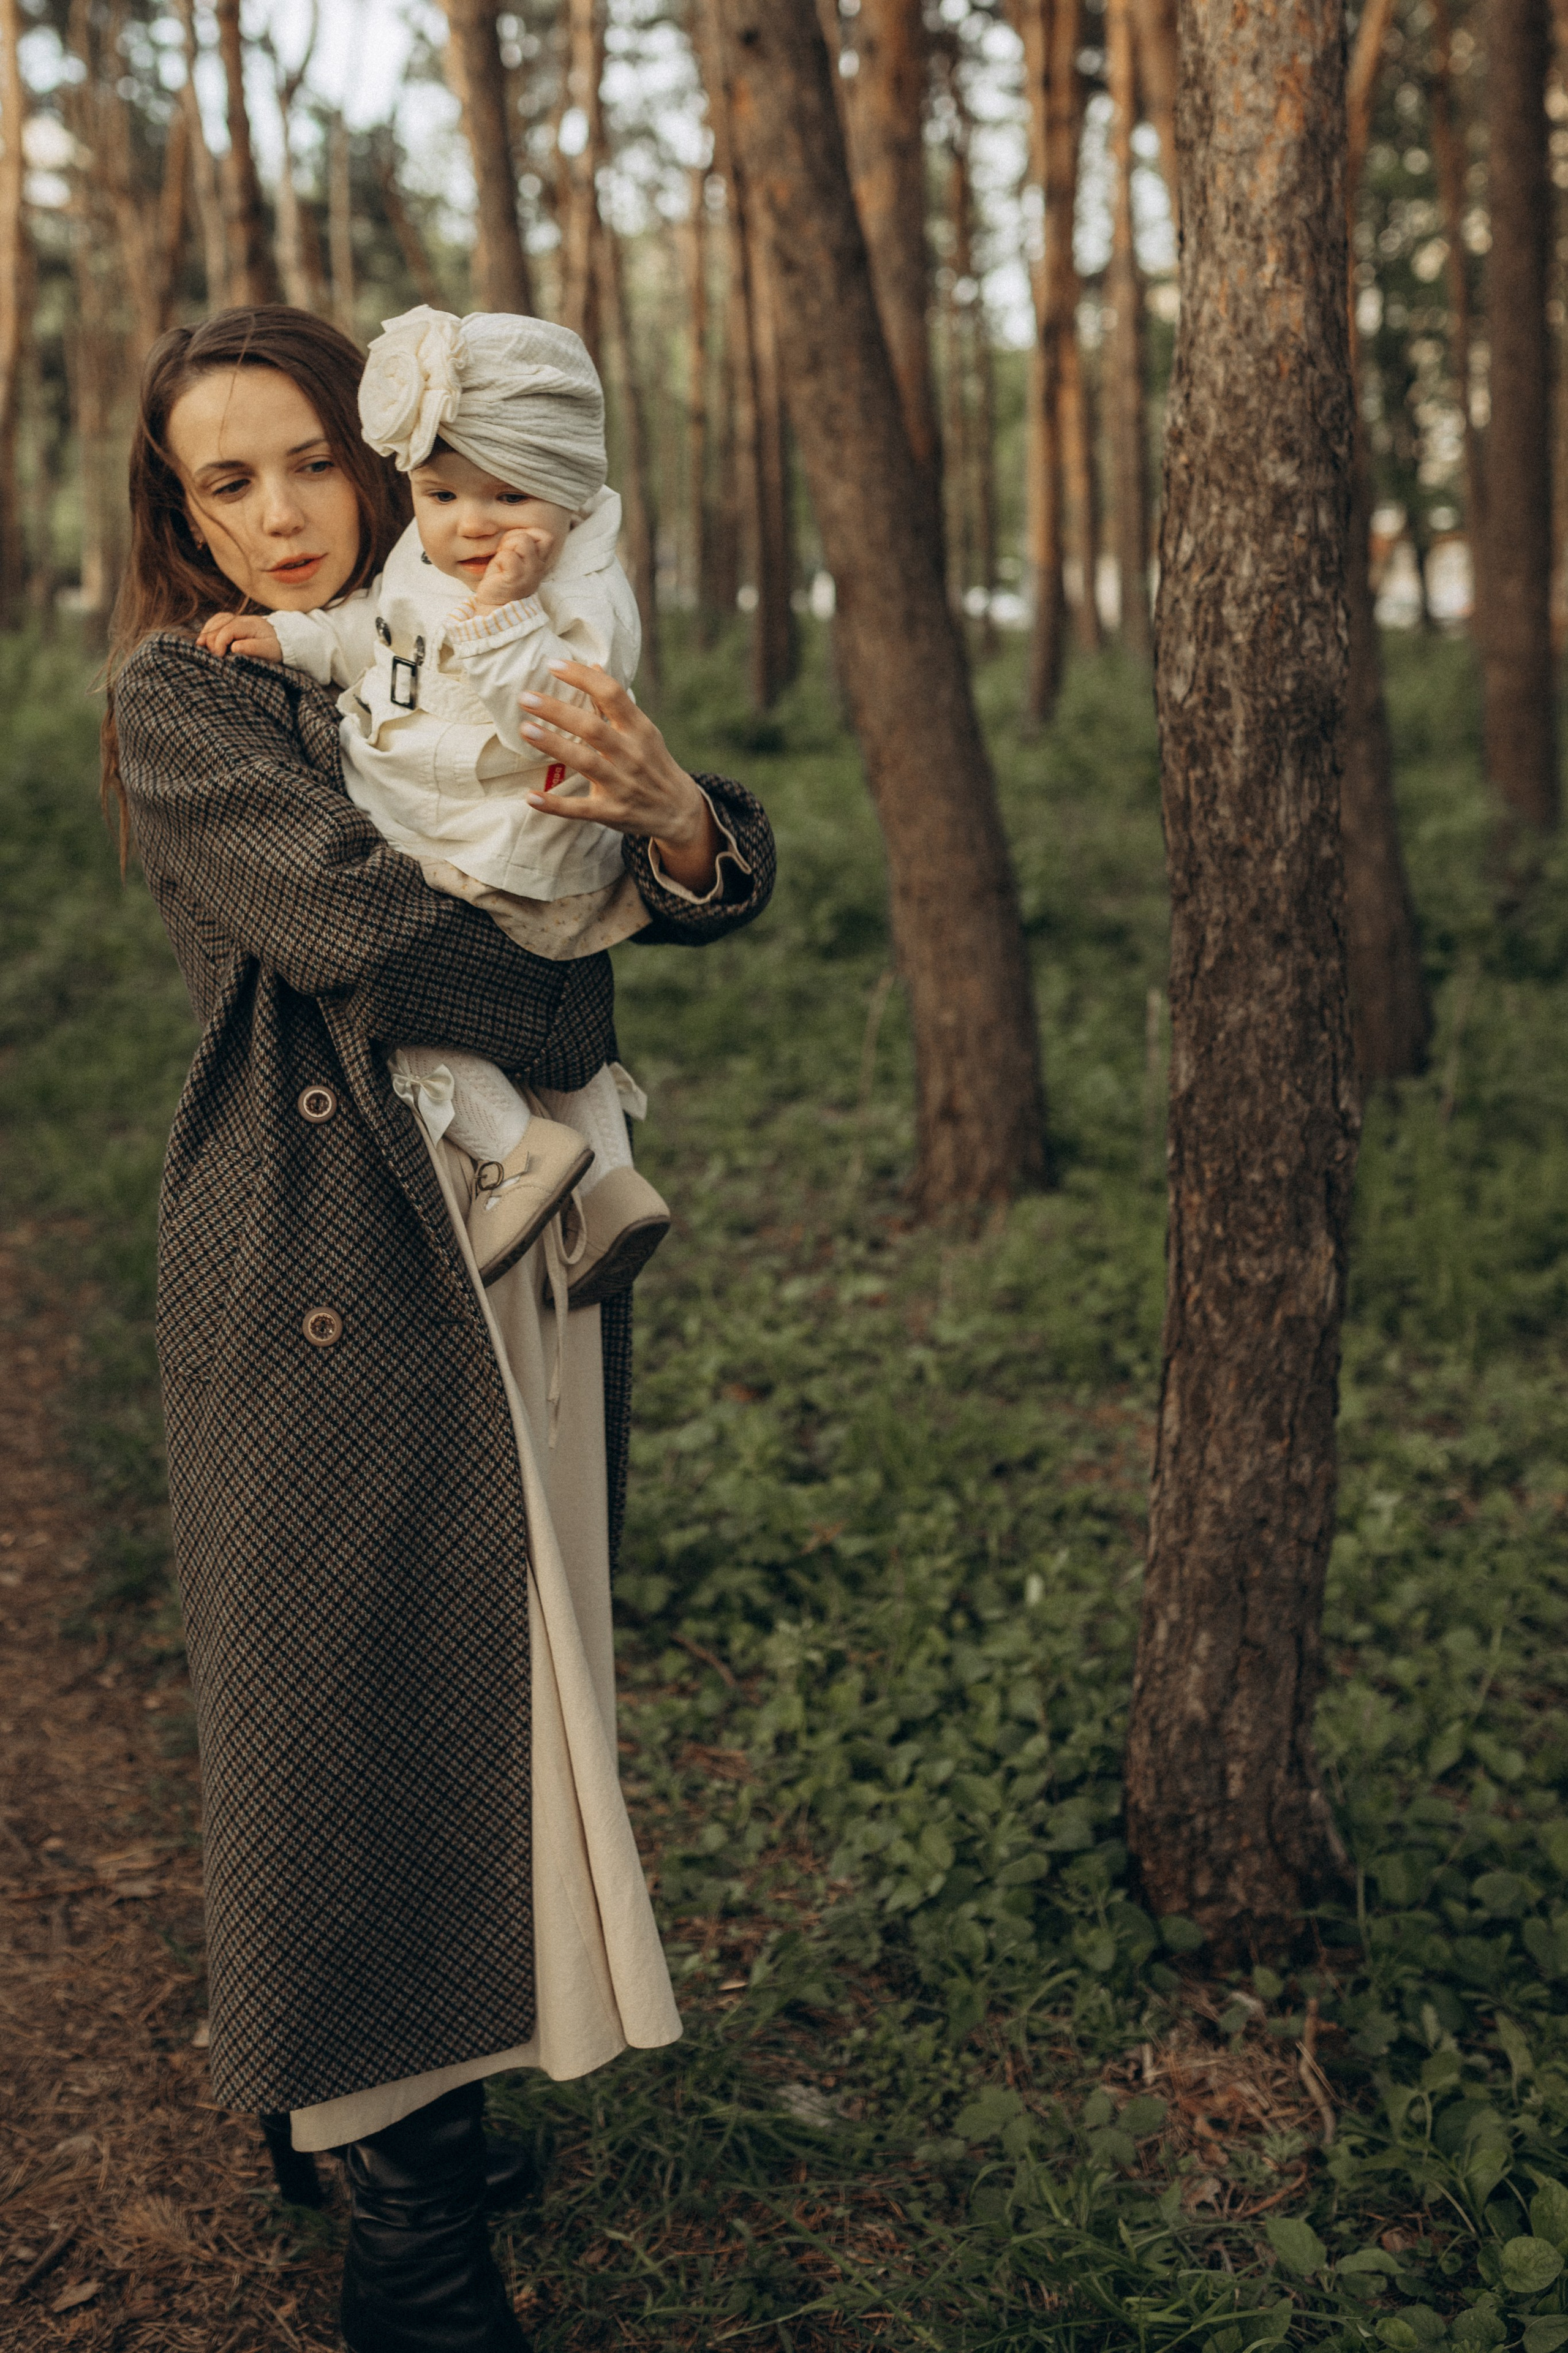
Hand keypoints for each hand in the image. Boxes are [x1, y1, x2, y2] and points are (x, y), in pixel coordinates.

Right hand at [199, 611, 282, 661]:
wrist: (284, 640)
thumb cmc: (276, 648)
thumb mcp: (269, 651)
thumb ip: (252, 649)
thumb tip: (234, 648)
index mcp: (250, 625)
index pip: (228, 629)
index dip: (219, 642)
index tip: (219, 657)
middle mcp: (242, 619)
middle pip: (219, 624)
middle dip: (211, 639)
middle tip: (211, 656)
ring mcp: (237, 619)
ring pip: (216, 620)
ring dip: (207, 633)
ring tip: (200, 646)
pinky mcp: (234, 623)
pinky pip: (217, 622)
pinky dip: (209, 630)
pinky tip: (205, 640)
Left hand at [473, 527, 554, 611]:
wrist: (495, 607)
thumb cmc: (502, 579)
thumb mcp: (515, 557)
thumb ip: (519, 543)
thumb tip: (515, 531)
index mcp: (539, 561)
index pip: (546, 536)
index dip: (528, 534)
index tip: (515, 548)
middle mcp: (538, 567)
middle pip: (534, 534)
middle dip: (515, 537)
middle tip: (506, 554)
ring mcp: (529, 573)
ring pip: (522, 540)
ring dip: (507, 547)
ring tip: (502, 561)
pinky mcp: (515, 578)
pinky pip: (508, 555)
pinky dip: (499, 559)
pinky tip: (498, 570)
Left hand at [517, 661, 720, 894]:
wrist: (679, 812)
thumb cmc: (654, 764)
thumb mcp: (643, 731)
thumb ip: (617, 704)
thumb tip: (594, 667)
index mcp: (640, 730)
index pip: (612, 695)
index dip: (582, 678)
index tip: (553, 665)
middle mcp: (632, 755)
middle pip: (593, 728)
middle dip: (558, 711)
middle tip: (525, 697)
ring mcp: (622, 786)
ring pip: (585, 762)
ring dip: (554, 745)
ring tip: (526, 729)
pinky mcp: (612, 813)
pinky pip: (580, 809)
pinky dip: (555, 805)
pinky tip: (531, 797)